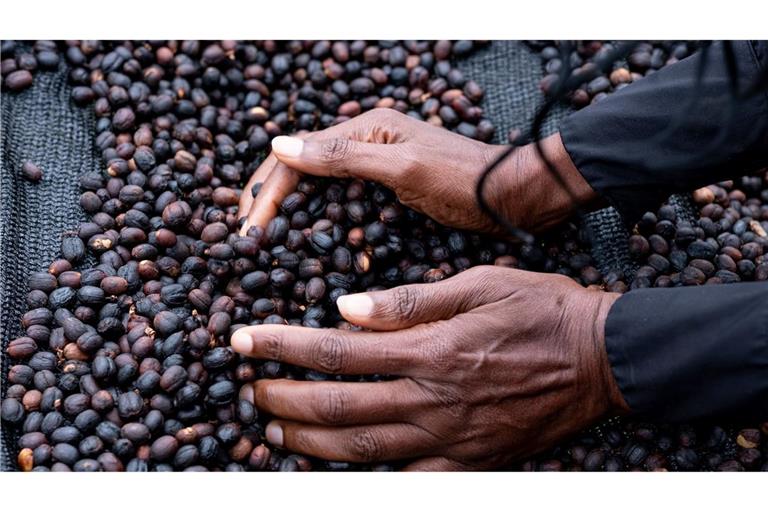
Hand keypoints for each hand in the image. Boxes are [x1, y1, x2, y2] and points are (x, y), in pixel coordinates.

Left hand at [231, 266, 627, 469]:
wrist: (603, 359)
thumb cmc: (543, 309)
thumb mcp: (479, 283)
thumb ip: (411, 301)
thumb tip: (346, 307)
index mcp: (432, 349)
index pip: (336, 351)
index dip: (282, 346)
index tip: (244, 340)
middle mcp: (433, 399)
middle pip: (337, 407)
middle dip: (281, 399)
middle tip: (249, 390)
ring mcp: (451, 438)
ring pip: (361, 449)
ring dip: (308, 442)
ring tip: (274, 431)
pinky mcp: (470, 462)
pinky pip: (408, 481)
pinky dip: (367, 478)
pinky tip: (338, 471)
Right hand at [238, 108, 596, 236]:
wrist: (512, 198)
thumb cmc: (464, 180)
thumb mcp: (404, 168)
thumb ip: (344, 157)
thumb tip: (280, 146)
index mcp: (365, 129)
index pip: (298, 156)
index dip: (268, 191)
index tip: (247, 229)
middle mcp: (365, 143)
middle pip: (301, 170)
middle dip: (271, 200)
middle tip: (246, 237)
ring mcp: (376, 167)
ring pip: (318, 188)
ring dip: (293, 212)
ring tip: (266, 241)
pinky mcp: (387, 189)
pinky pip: (343, 203)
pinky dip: (326, 222)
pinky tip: (316, 243)